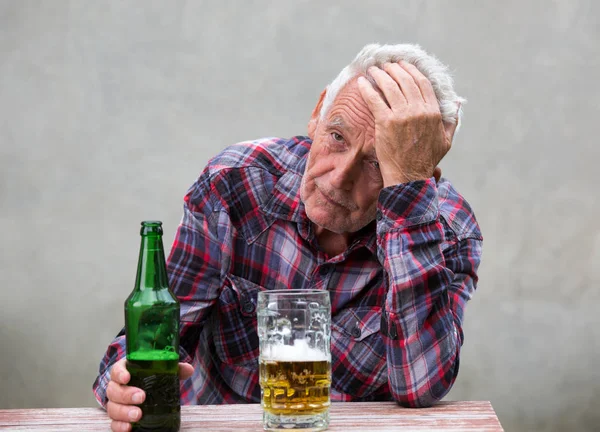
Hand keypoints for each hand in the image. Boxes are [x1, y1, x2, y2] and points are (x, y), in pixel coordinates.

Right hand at [106, 358, 193, 431]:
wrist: (144, 390)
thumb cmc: (150, 378)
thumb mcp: (162, 371)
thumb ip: (174, 368)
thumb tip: (189, 369)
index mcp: (125, 372)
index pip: (117, 370)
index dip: (120, 374)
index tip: (127, 377)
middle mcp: (116, 387)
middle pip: (113, 390)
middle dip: (126, 395)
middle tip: (141, 397)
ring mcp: (115, 403)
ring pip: (112, 408)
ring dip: (124, 412)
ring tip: (138, 415)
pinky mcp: (117, 418)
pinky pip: (114, 423)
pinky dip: (119, 426)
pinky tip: (129, 428)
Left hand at [357, 61, 457, 186]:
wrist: (409, 176)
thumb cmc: (426, 160)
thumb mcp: (446, 140)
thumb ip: (452, 120)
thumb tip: (458, 103)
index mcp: (433, 112)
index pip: (422, 83)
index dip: (411, 71)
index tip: (402, 65)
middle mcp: (419, 110)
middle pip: (405, 80)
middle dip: (394, 69)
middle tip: (386, 65)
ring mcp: (402, 115)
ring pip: (390, 86)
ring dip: (380, 75)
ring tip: (374, 70)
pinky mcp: (386, 122)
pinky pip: (375, 100)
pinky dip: (367, 89)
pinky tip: (362, 83)